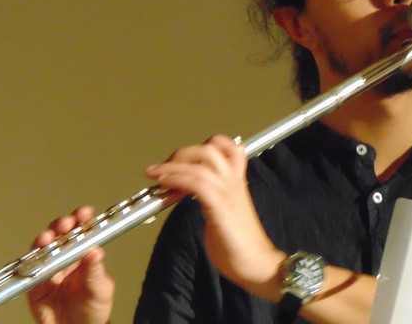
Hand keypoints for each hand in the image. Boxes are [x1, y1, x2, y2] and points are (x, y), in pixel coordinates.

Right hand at [27, 206, 114, 323]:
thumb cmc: (93, 309)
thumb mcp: (100, 289)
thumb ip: (95, 272)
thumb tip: (96, 252)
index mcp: (84, 255)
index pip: (83, 231)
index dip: (82, 219)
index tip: (84, 212)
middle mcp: (66, 258)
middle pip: (61, 234)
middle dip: (62, 225)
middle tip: (66, 223)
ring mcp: (49, 269)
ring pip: (43, 248)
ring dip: (44, 239)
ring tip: (48, 238)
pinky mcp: (35, 284)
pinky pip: (30, 270)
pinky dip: (32, 261)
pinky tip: (37, 256)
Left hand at [145, 135, 285, 300]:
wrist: (257, 264)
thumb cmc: (239, 245)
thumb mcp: (223, 213)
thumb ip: (210, 199)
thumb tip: (187, 192)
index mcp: (236, 181)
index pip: (226, 147)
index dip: (201, 147)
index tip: (181, 161)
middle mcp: (234, 181)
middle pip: (210, 148)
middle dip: (182, 153)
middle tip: (163, 168)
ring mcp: (228, 191)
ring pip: (200, 163)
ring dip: (172, 165)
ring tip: (154, 174)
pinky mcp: (220, 205)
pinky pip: (196, 183)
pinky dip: (176, 179)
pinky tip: (164, 185)